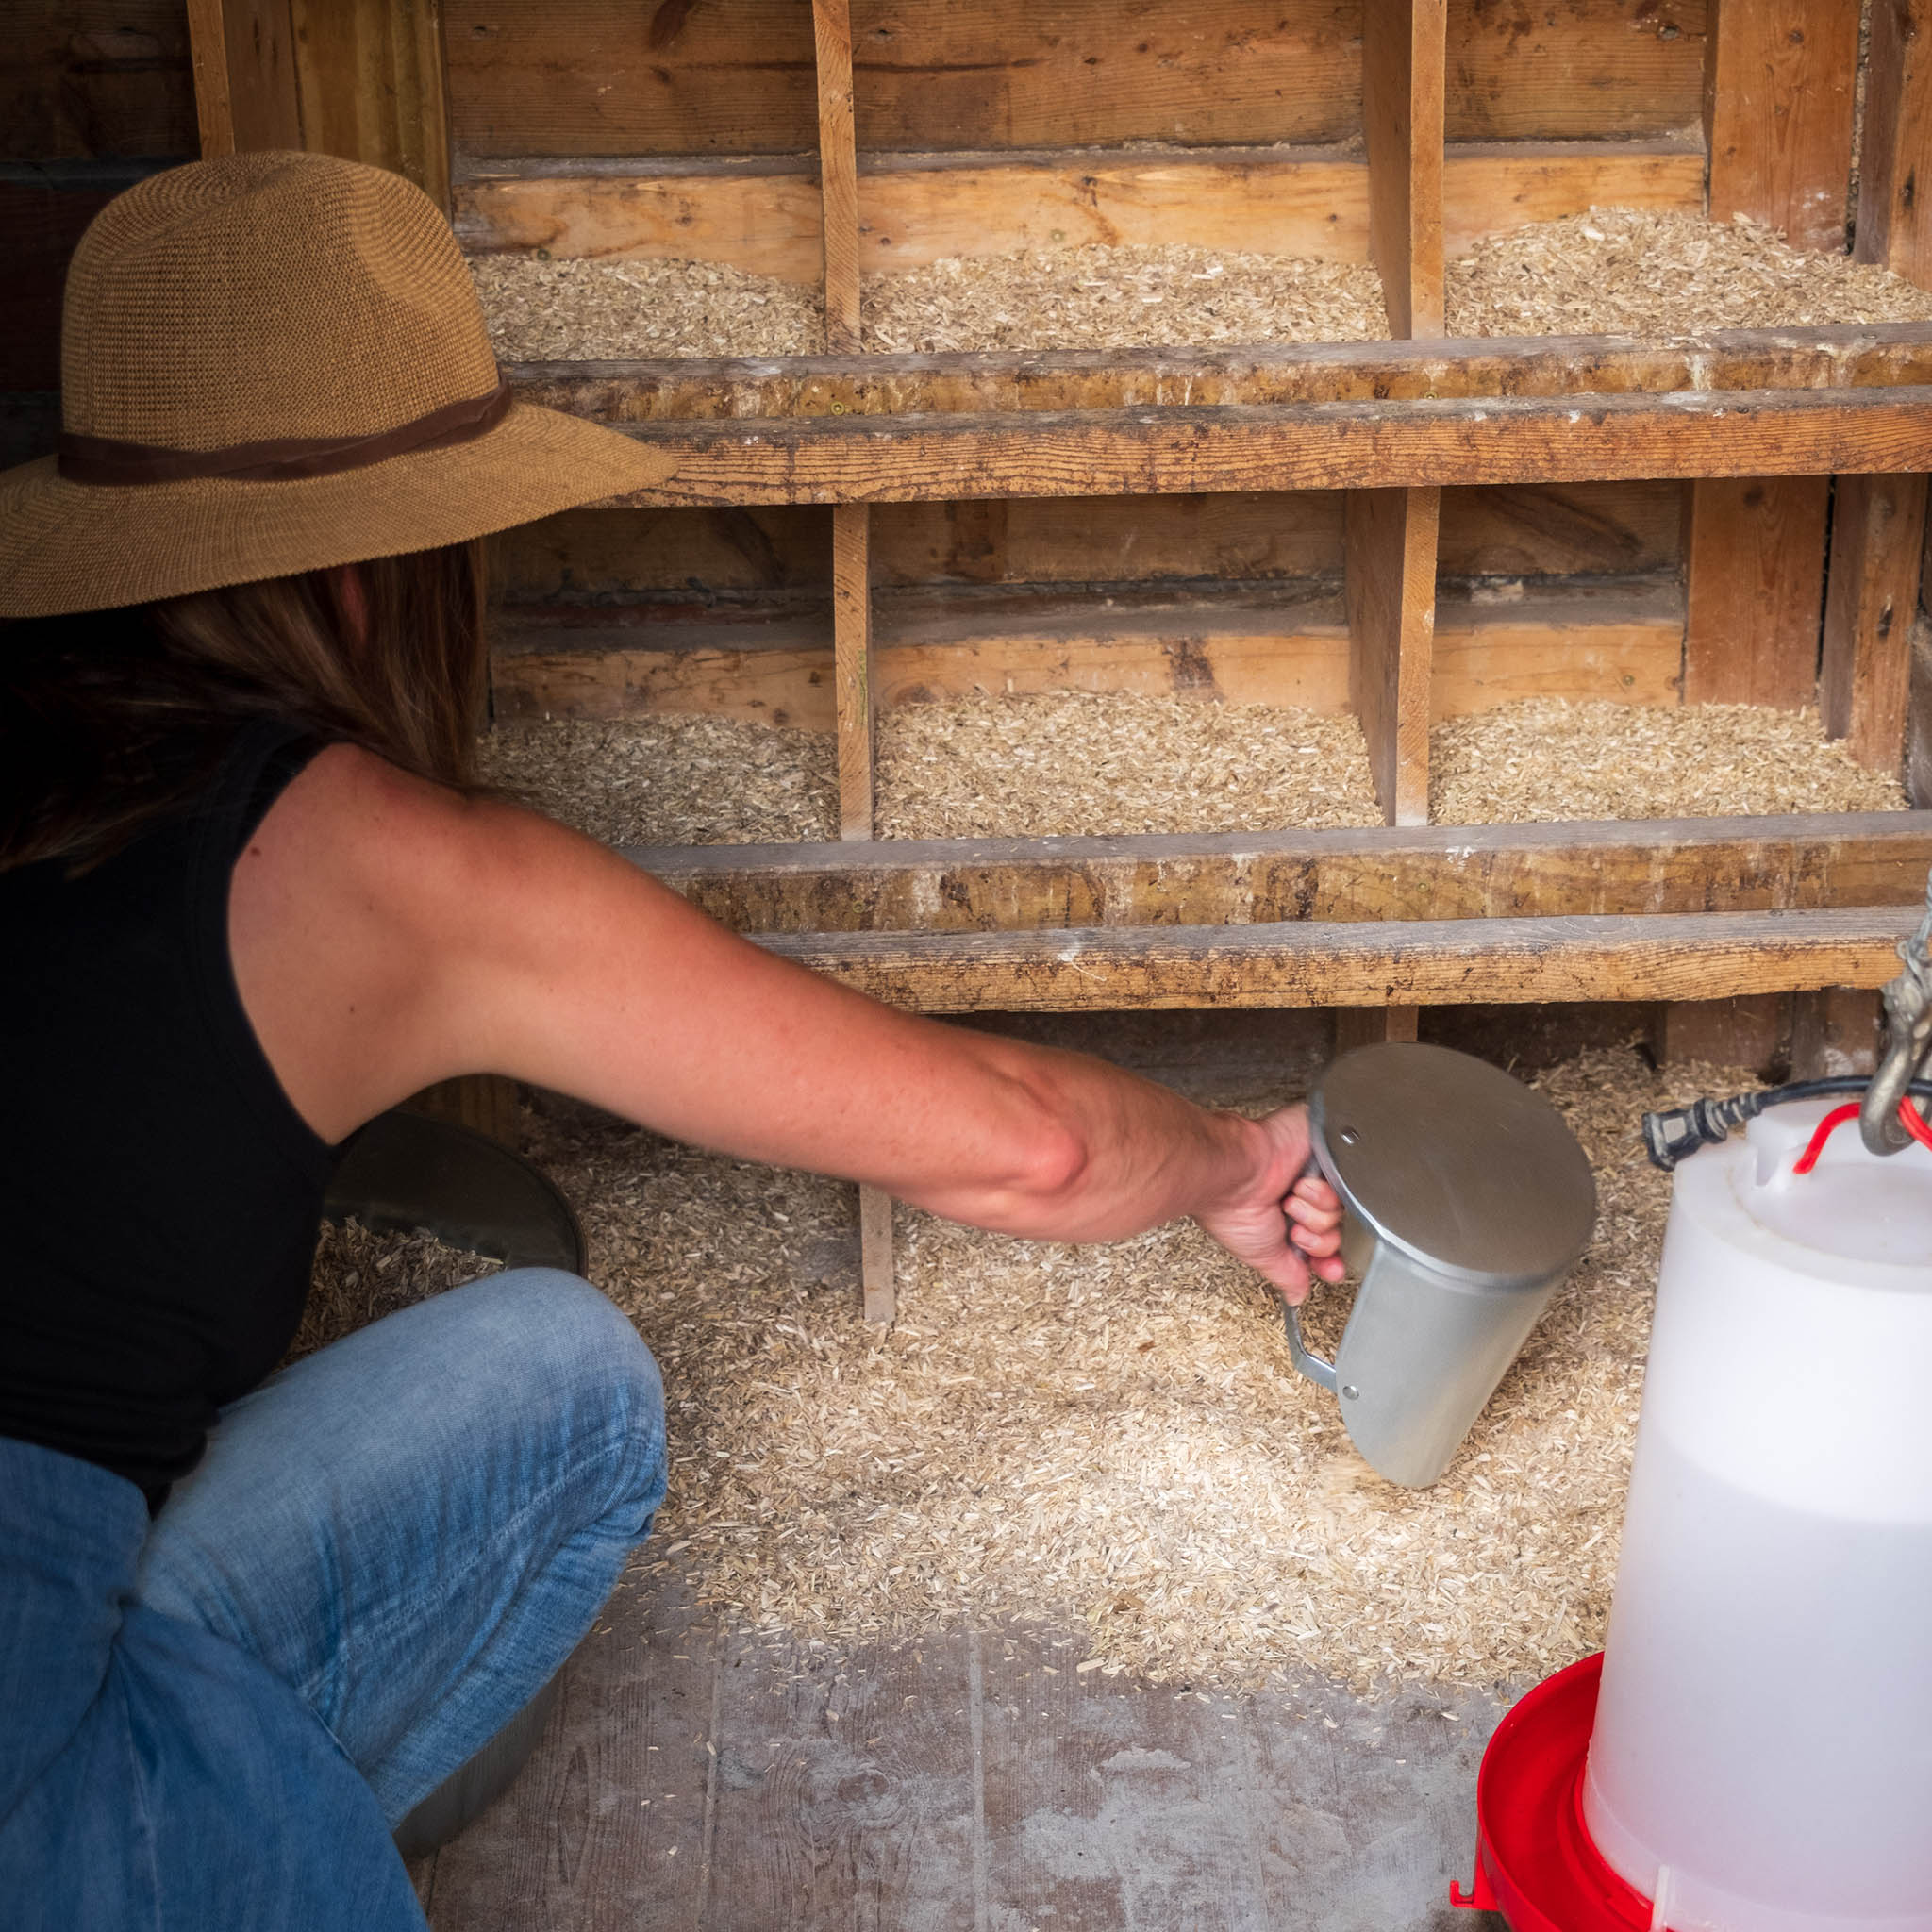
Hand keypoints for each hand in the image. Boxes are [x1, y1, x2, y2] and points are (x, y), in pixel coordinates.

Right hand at [1194, 1103, 1346, 1305]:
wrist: (1232, 1175)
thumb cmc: (1231, 1208)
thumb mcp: (1262, 1255)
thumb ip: (1287, 1275)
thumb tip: (1296, 1297)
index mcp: (1283, 1218)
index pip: (1322, 1243)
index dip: (1328, 1259)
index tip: (1330, 1269)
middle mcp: (1298, 1196)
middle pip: (1335, 1228)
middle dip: (1318, 1238)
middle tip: (1295, 1231)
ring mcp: (1310, 1173)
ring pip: (1341, 1208)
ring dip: (1315, 1214)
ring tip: (1290, 1205)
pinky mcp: (1321, 1152)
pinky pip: (1344, 1181)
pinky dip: (1322, 1192)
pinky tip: (1300, 1188)